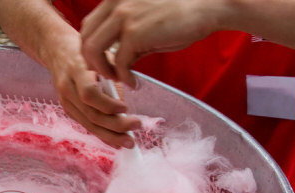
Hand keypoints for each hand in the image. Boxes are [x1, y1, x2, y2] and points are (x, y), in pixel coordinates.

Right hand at [44, 34, 140, 148]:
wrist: (57, 50)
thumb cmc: (85, 49)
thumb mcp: (101, 54)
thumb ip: (114, 74)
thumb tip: (127, 103)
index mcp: (76, 70)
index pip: (89, 94)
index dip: (108, 104)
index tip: (126, 107)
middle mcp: (67, 88)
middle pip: (91, 114)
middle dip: (116, 125)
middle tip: (137, 127)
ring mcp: (65, 101)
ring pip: (89, 124)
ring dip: (111, 135)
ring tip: (129, 142)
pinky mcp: (68, 109)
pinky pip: (86, 125)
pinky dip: (102, 134)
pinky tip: (116, 141)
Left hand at [80, 0, 213, 87]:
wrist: (207, 6)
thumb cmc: (181, 13)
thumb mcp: (144, 19)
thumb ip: (125, 34)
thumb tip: (115, 59)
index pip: (88, 26)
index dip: (89, 48)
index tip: (101, 63)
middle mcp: (115, 4)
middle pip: (86, 39)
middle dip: (92, 62)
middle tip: (107, 75)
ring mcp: (123, 17)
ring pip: (94, 51)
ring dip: (103, 70)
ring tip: (118, 79)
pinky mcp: (135, 33)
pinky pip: (118, 63)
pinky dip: (124, 78)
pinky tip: (134, 82)